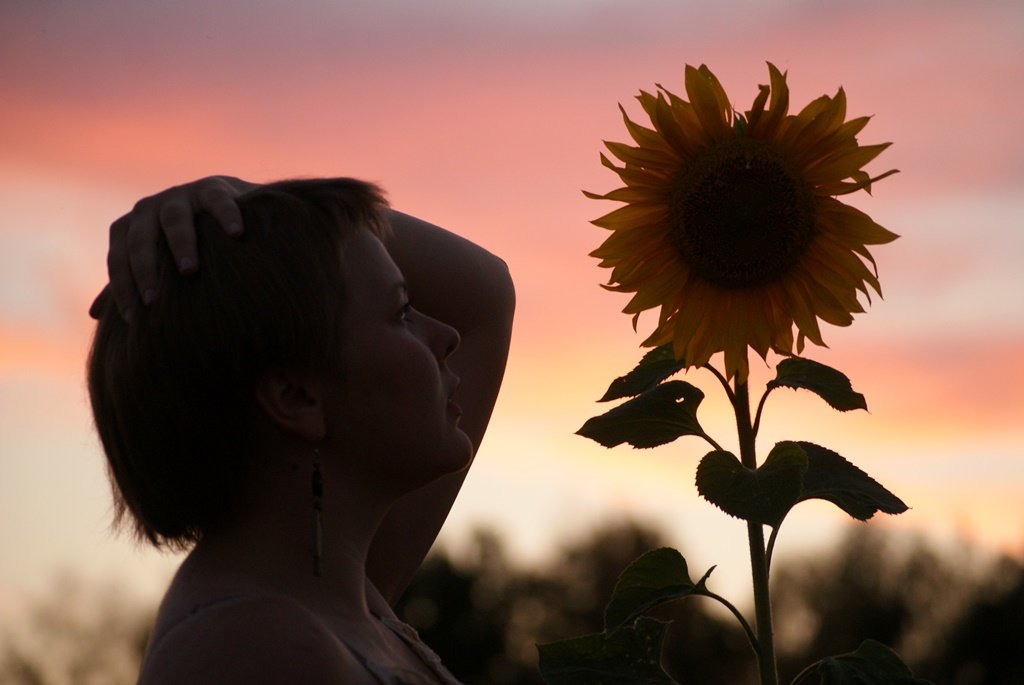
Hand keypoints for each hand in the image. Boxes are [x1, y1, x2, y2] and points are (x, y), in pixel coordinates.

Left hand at [89, 175, 255, 320]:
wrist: (224, 208)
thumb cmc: (186, 243)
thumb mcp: (156, 262)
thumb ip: (128, 282)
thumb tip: (92, 314)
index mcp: (131, 227)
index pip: (119, 258)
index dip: (122, 288)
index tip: (133, 320)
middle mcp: (150, 208)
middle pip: (140, 239)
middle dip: (144, 270)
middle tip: (152, 301)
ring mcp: (181, 195)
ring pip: (174, 219)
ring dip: (179, 244)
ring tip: (189, 271)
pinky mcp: (213, 187)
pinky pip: (216, 201)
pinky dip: (226, 215)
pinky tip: (236, 234)